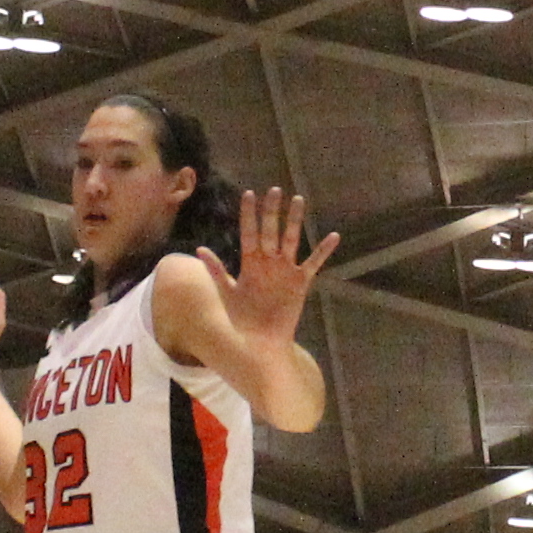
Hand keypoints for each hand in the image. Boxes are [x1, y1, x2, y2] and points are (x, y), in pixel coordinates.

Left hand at [220, 187, 339, 350]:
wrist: (260, 342)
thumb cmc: (241, 320)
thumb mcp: (227, 293)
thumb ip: (216, 270)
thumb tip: (199, 249)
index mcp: (250, 262)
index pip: (249, 232)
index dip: (248, 214)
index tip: (248, 194)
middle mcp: (268, 262)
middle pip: (270, 230)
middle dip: (271, 211)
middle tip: (274, 190)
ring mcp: (285, 269)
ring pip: (291, 239)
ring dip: (294, 220)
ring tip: (298, 199)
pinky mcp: (301, 281)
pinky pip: (313, 262)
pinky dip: (323, 250)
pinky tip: (333, 236)